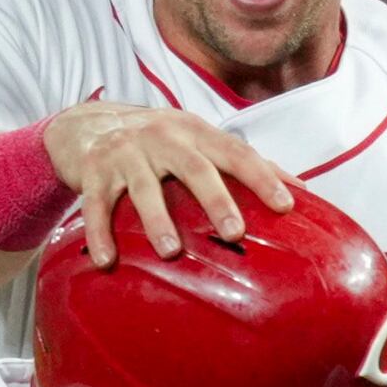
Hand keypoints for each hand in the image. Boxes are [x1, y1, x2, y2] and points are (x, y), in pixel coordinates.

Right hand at [41, 98, 294, 261]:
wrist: (84, 126)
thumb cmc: (156, 142)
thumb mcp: (197, 141)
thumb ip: (241, 163)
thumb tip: (301, 189)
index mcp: (195, 132)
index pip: (235, 153)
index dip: (261, 177)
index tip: (286, 205)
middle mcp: (162, 137)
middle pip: (194, 167)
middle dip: (216, 199)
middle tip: (234, 233)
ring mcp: (125, 153)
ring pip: (144, 187)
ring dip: (158, 220)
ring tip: (172, 252)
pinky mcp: (92, 171)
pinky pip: (95, 205)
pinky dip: (99, 232)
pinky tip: (106, 261)